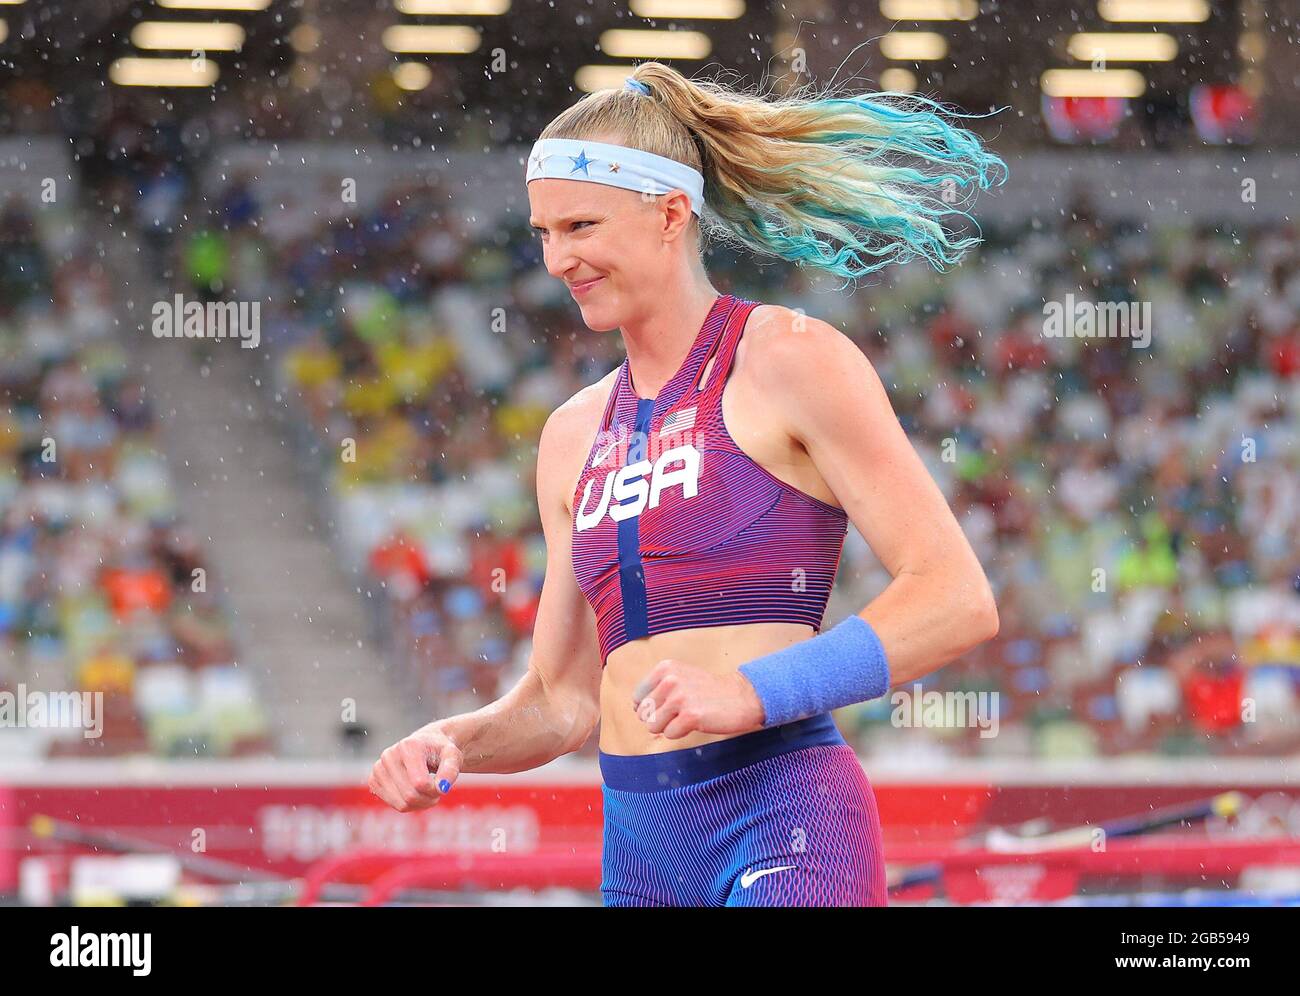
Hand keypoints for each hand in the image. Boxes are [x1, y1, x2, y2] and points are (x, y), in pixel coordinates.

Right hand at [368, 721, 462, 812]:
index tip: (442, 785)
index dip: (435, 790)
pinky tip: (415, 792)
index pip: (420, 783)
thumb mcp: (453, 756)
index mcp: (408, 746)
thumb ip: (451, 770)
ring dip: (420, 804)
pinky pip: (394, 805)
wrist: (426, 745)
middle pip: (410, 796)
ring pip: (401, 804)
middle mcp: (389, 755)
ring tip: (427, 791)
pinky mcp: (373, 780)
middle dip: (428, 799)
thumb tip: (442, 788)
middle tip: (437, 790)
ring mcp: (378, 768)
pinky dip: (408, 805)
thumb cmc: (440, 751)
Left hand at [632, 660, 765, 738]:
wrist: (741, 696)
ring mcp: (680, 698)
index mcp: (665, 668)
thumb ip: (656, 687)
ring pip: (653, 726)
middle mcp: (670, 680)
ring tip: (687, 716)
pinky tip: (695, 722)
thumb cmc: (708, 690)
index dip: (651, 707)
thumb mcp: (680, 676)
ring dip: (669, 726)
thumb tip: (635, 708)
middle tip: (682, 711)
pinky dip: (680, 733)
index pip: (637, 697)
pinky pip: (669, 734)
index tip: (670, 704)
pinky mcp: (690, 716)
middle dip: (660, 718)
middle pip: (644, 714)